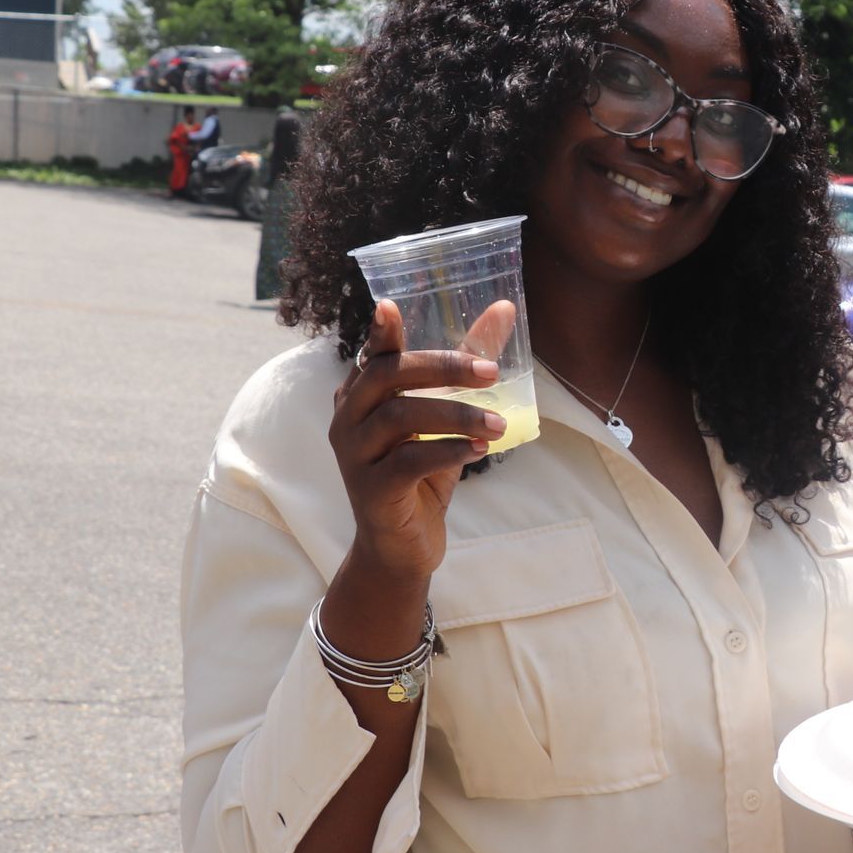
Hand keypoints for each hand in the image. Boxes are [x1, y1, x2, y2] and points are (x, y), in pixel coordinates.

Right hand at [330, 298, 505, 582]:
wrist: (401, 546)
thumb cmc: (423, 471)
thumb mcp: (448, 416)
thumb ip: (469, 367)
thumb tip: (504, 309)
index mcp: (362, 395)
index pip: (373, 355)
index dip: (380, 332)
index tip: (390, 306)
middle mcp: (348, 419)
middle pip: (388, 377)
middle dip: (442, 368)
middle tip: (492, 372)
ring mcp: (354, 455)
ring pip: (401, 417)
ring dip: (457, 415)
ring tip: (498, 424)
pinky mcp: (369, 491)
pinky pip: (406, 462)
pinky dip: (447, 451)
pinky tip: (479, 450)